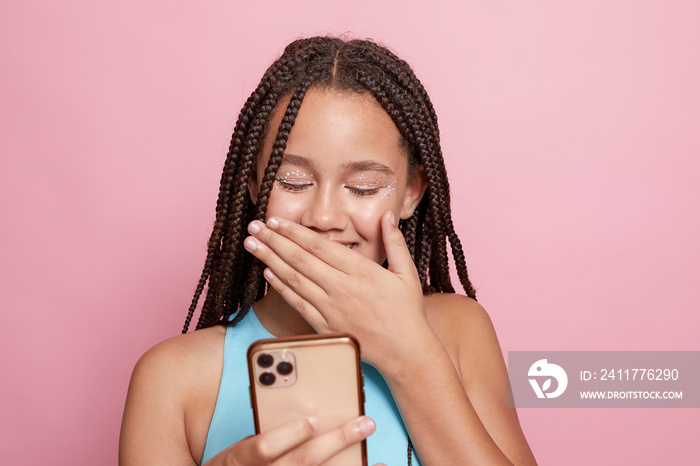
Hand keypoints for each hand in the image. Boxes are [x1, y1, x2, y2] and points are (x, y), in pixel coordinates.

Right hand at [204, 416, 381, 465]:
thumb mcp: (238, 447)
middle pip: (304, 461)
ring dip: (353, 465)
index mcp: (242, 459)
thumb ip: (266, 430)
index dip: (289, 435)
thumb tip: (306, 410)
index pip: (264, 448)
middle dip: (337, 440)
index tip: (312, 421)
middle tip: (364, 423)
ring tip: (376, 451)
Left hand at [244, 211, 435, 371]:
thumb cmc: (407, 312)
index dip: (295, 232)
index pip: (320, 246)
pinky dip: (281, 287)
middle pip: (300, 259)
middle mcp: (343, 288)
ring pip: (294, 279)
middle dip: (274, 240)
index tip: (276, 220)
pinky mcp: (325, 327)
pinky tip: (268, 273)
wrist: (405, 352)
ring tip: (252, 245)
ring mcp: (332, 309)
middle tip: (254, 227)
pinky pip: (298, 303)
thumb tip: (386, 215)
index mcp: (362, 271)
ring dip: (270, 260)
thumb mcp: (407, 273)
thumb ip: (394, 242)